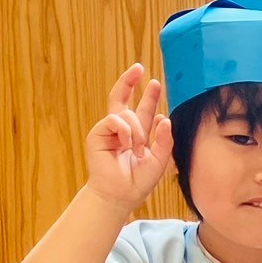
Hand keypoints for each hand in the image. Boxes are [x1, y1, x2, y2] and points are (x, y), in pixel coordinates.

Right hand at [82, 64, 173, 213]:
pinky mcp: (97, 135)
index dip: (148, 95)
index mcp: (137, 134)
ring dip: (136, 129)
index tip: (153, 82)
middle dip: (129, 82)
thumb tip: (164, 118)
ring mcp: (108, 131)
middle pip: (122, 99)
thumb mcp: (160, 160)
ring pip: (124, 113)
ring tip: (138, 149)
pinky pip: (113, 120)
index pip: (142, 109)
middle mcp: (121, 130)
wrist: (121, 195)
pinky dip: (125, 130)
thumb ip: (164, 140)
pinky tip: (127, 144)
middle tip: (138, 68)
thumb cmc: (139, 181)